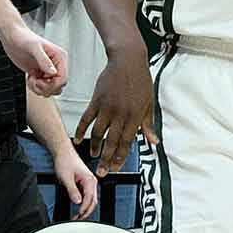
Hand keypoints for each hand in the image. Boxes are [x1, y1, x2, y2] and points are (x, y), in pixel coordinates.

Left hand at [2, 24, 66, 96]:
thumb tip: (53, 72)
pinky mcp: (40, 73)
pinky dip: (36, 88)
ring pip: (52, 89)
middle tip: (35, 80)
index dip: (52, 84)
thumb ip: (44, 60)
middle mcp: (56, 64)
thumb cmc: (23, 37)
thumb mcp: (34, 47)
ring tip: (32, 80)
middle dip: (46, 88)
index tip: (40, 81)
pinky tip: (30, 79)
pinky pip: (44, 88)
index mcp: (59, 57)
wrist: (12, 37)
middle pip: (59, 86)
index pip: (63, 78)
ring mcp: (48, 70)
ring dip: (41, 89)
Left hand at [52, 144, 99, 219]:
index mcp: (90, 180)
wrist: (63, 152)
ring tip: (77, 216)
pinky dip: (84, 204)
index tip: (78, 216)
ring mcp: (89, 183)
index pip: (89, 199)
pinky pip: (87, 196)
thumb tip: (77, 202)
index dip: (84, 209)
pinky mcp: (86, 183)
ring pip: (91, 200)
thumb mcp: (66, 178)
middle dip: (86, 212)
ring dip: (85, 209)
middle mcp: (92, 181)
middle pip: (93, 201)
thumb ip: (72, 190)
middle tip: (77, 220)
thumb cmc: (65, 161)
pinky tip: (78, 208)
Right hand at [74, 53, 156, 176]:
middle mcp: (120, 114)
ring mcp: (107, 107)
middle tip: (102, 172)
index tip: (116, 168)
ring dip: (96, 147)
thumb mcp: (148, 103)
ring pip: (99, 133)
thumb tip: (154, 142)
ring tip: (94, 156)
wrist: (128, 60)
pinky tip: (79, 140)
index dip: (120, 157)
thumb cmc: (140, 80)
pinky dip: (81, 130)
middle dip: (107, 159)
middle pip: (112, 142)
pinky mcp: (96, 100)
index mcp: (135, 116)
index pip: (126, 142)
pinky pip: (86, 118)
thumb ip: (148, 124)